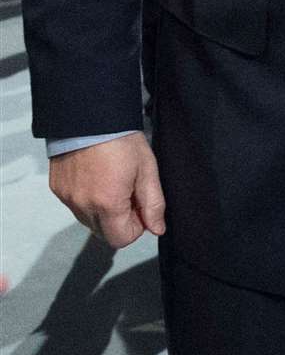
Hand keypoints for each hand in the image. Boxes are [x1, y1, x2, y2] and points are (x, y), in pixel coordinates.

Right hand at [49, 132, 165, 247]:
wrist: (90, 115)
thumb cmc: (122, 138)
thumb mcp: (146, 167)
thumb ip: (153, 202)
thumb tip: (157, 228)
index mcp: (107, 204)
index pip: (121, 239)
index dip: (136, 225)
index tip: (139, 203)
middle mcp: (82, 206)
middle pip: (104, 231)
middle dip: (119, 218)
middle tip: (127, 189)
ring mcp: (67, 198)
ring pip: (88, 219)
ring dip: (102, 209)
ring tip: (111, 179)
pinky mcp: (57, 188)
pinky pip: (75, 205)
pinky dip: (87, 198)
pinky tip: (95, 175)